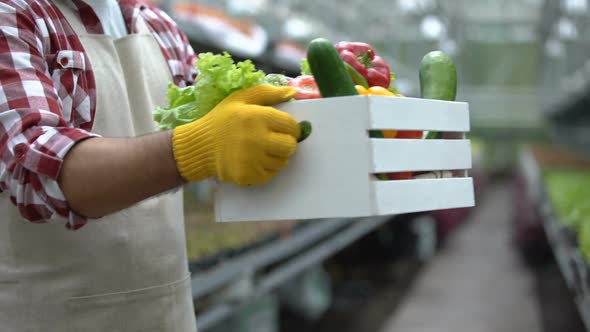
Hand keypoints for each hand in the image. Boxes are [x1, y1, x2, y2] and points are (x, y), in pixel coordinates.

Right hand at [172, 84, 299, 185]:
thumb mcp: (240, 98)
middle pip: (290, 146)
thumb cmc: (222, 120)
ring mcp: (253, 160)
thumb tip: (293, 92)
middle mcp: (257, 139)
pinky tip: (254, 160)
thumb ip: (268, 93)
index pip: (291, 126)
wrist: (199, 146)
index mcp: (257, 117)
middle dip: (286, 143)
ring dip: (277, 156)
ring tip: (262, 150)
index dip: (291, 128)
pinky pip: (271, 174)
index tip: (284, 129)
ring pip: (282, 161)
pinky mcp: (249, 176)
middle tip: (274, 140)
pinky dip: (266, 168)